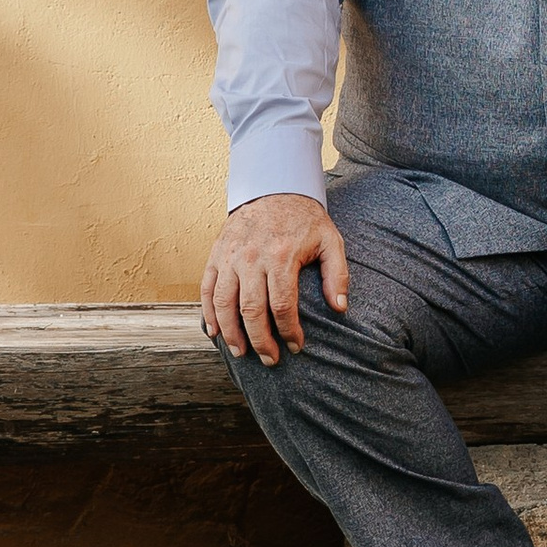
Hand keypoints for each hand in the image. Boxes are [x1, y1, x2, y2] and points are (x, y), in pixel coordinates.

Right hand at [200, 193, 347, 365]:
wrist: (273, 186)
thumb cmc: (305, 219)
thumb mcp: (330, 240)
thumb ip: (338, 274)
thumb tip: (340, 308)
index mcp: (281, 257)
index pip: (282, 306)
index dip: (289, 332)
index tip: (296, 347)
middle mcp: (251, 258)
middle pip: (251, 311)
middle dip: (260, 341)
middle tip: (270, 360)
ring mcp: (230, 257)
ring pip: (223, 303)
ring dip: (230, 333)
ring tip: (241, 353)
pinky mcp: (216, 254)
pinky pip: (206, 288)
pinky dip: (207, 313)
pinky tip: (214, 332)